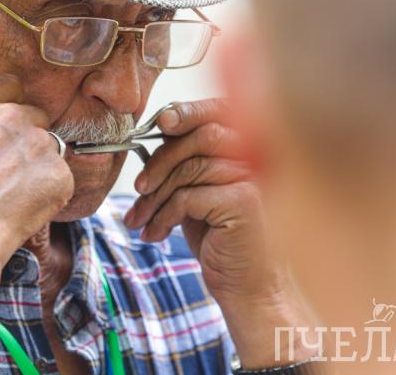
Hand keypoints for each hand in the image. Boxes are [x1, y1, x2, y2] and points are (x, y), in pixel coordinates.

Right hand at [0, 74, 74, 374]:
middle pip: (34, 115)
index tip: (10, 122)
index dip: (11, 103)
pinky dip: (50, 193)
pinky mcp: (59, 171)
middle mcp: (10, 114)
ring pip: (49, 148)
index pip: (9, 85)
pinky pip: (60, 178)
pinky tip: (24, 210)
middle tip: (10, 171)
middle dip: (27, 138)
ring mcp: (38, 141)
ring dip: (38, 166)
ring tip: (12, 196)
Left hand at [123, 98, 316, 367]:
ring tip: (139, 220)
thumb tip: (148, 135)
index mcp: (248, 147)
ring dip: (154, 197)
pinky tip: (156, 234)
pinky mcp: (243, 202)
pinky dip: (164, 216)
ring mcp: (253, 178)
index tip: (160, 122)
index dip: (187, 111)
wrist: (245, 285)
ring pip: (189, 169)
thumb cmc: (217, 236)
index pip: (218, 112)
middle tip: (138, 188)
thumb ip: (185, 159)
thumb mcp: (197, 190)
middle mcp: (256, 158)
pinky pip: (188, 197)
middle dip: (160, 161)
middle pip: (199, 137)